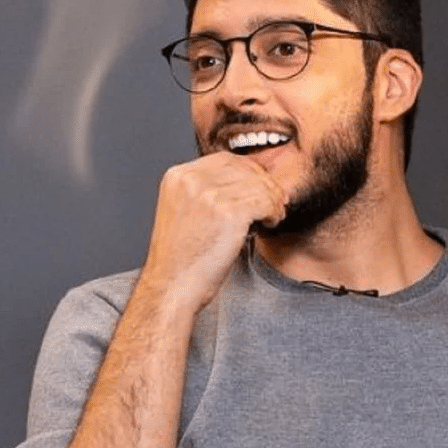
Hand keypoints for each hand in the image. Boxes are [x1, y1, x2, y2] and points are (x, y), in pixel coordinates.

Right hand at [139, 151, 286, 314]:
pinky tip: (269, 224)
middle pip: (244, 168)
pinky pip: (266, 201)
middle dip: (264, 184)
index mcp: (177, 176)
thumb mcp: (185, 213)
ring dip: (272, 200)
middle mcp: (191, 179)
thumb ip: (205, 192)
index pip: (225, 160)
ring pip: (259, 185)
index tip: (261, 188)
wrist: (171, 288)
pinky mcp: (228, 213)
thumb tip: (245, 180)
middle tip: (276, 203)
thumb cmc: (181, 259)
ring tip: (271, 217)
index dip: (249, 172)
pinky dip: (273, 212)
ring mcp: (209, 194)